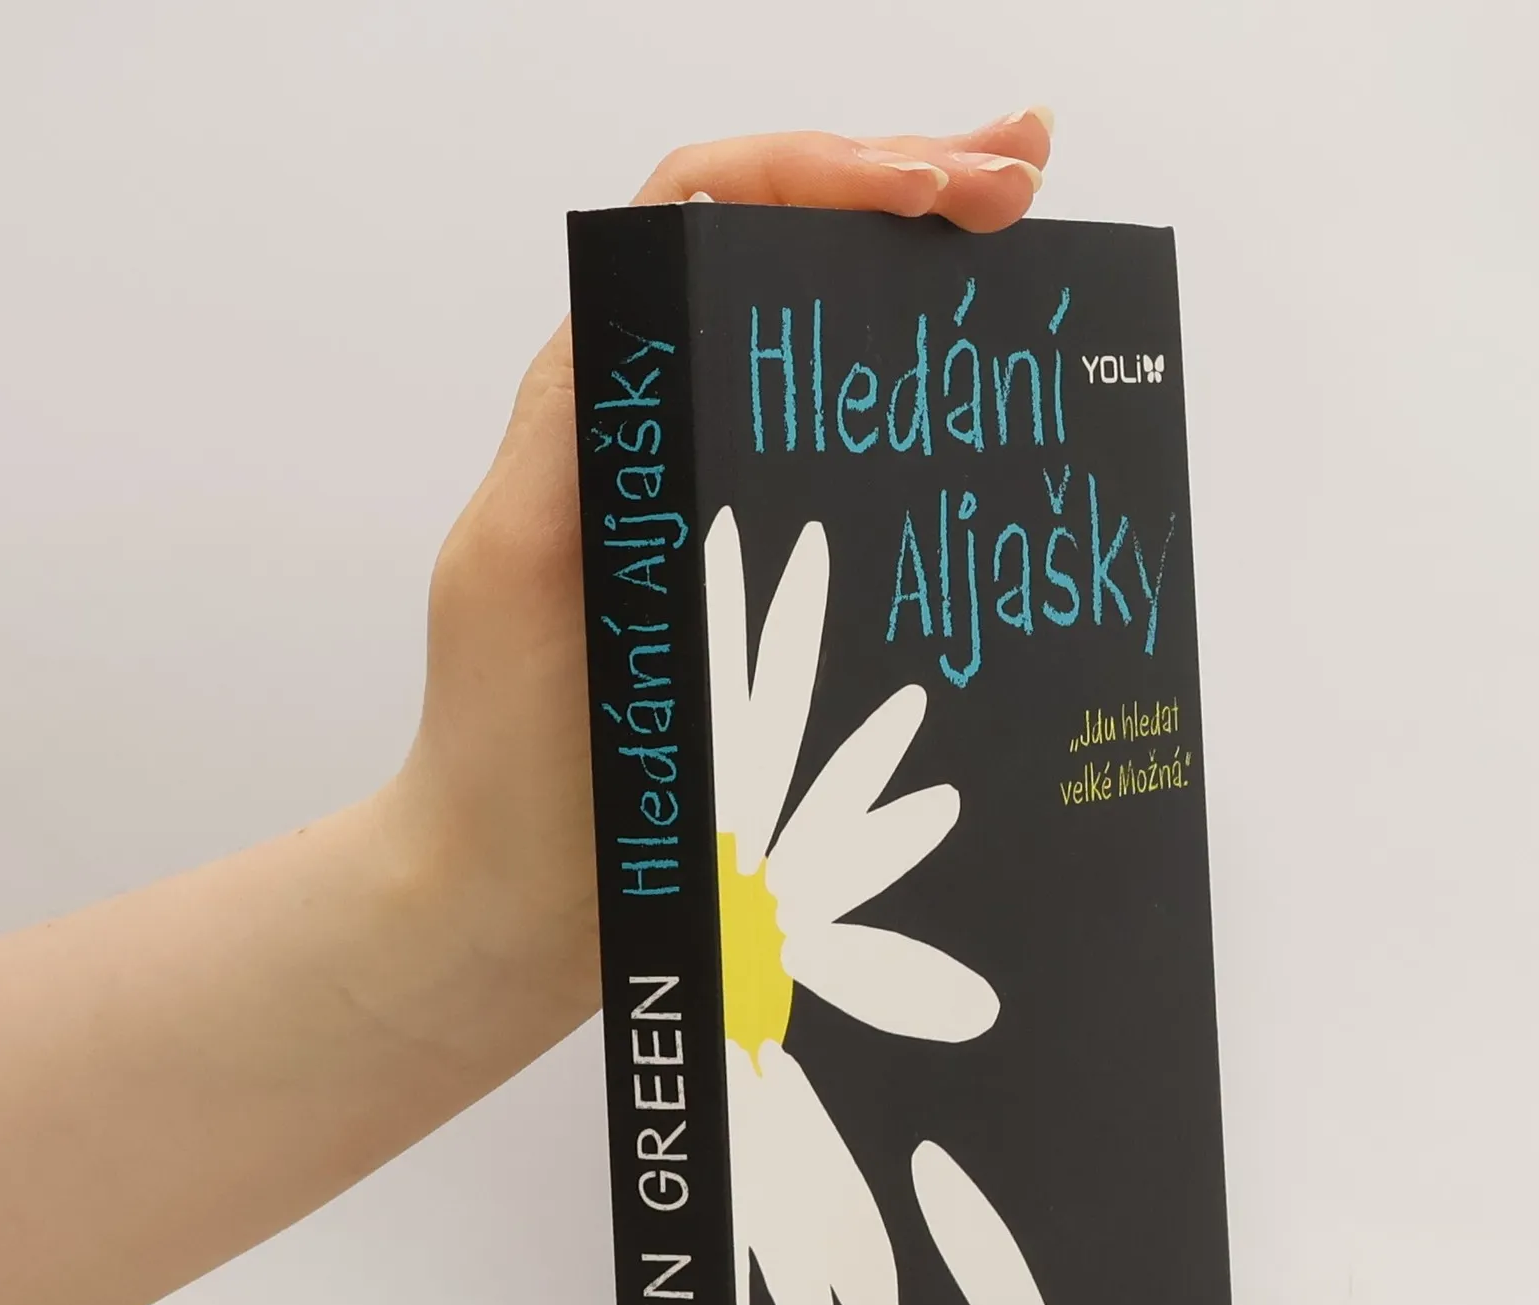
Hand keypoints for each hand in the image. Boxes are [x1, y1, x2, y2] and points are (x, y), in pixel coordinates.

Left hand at [397, 111, 1055, 1039]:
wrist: (516, 898)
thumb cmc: (501, 748)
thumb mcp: (514, 564)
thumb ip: (576, 434)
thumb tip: (661, 312)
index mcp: (609, 403)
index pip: (708, 217)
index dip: (823, 171)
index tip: (938, 183)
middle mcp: (675, 436)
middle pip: (792, 262)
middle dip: (912, 188)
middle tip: (1027, 175)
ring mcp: (732, 515)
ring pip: (837, 364)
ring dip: (934, 287)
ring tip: (1037, 246)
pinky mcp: (774, 600)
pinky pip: (860, 491)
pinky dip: (933, 434)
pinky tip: (1009, 427)